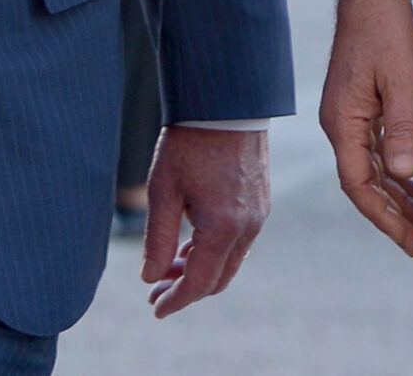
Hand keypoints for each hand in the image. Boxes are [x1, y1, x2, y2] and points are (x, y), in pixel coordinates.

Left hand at [140, 125, 269, 318]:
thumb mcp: (163, 190)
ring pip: (230, 261)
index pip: (200, 283)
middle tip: (156, 289)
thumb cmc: (189, 142)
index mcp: (223, 228)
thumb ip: (156, 239)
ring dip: (200, 269)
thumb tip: (150, 278)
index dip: (176, 300)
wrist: (225, 103)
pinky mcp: (261, 202)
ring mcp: (259, 215)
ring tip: (168, 265)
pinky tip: (191, 242)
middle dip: (186, 289)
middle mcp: (248, 227)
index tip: (156, 309)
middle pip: (219, 279)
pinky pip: (239, 241)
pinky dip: (215, 251)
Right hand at [320, 0, 412, 256]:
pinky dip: (391, 170)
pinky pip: (372, 148)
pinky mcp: (357, 103)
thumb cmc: (385, 29)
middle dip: (390, 215)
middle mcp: (339, 122)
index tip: (409, 241)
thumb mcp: (401, 80)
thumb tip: (404, 174)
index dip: (383, 217)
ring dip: (394, 194)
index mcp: (342, 122)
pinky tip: (409, 180)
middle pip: (362, 183)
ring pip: (368, 167)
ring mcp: (346, 113)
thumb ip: (402, 128)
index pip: (358, 185)